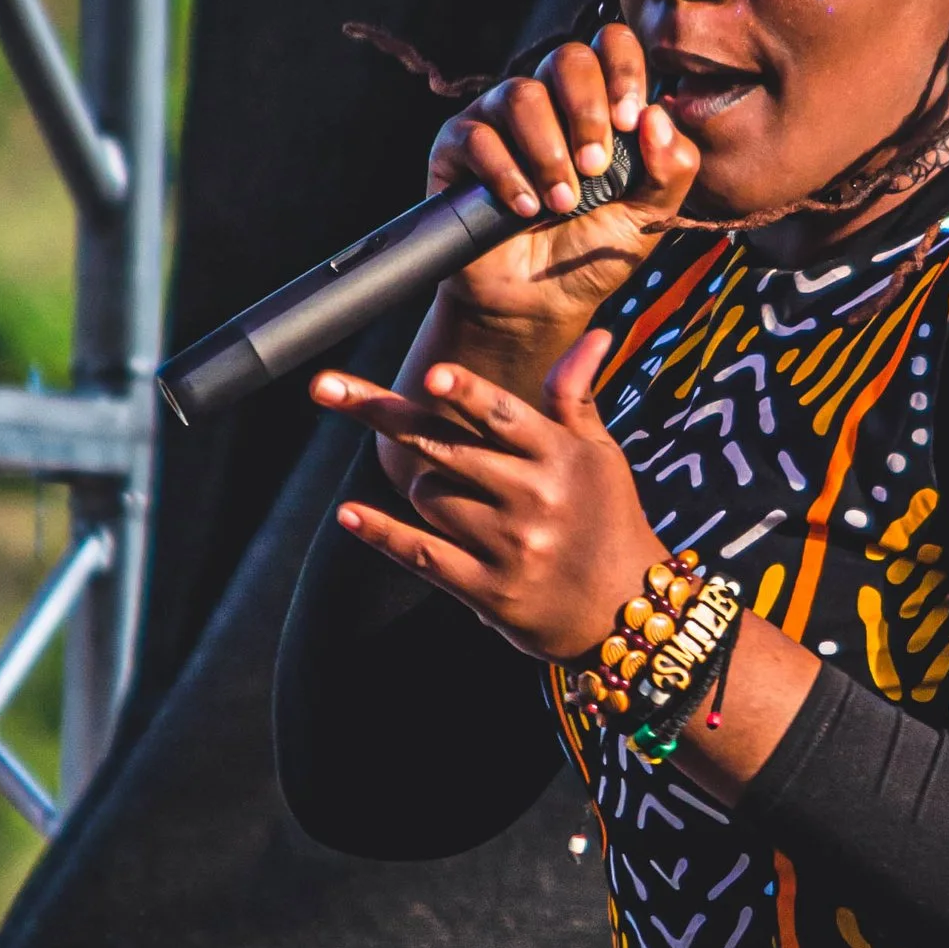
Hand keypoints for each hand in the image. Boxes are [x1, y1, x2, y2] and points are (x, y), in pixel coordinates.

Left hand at [312, 328, 659, 660]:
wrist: (625, 612)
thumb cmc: (608, 521)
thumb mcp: (600, 457)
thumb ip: (576, 398)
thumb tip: (596, 335)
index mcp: (561, 458)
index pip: (504, 416)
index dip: (466, 393)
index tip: (432, 374)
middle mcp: (535, 499)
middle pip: (443, 448)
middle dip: (380, 413)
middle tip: (323, 386)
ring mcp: (509, 547)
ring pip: (428, 497)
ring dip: (422, 488)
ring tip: (458, 500)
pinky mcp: (488, 591)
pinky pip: (420, 554)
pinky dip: (381, 533)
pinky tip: (348, 514)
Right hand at [427, 21, 699, 346]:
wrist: (537, 301)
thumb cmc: (592, 250)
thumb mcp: (648, 218)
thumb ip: (672, 170)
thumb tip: (658, 115)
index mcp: (598, 104)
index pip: (611, 46)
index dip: (623, 71)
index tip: (629, 121)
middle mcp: (549, 99)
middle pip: (567, 58)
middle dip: (587, 112)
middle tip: (596, 169)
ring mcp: (500, 118)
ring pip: (522, 95)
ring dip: (549, 153)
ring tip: (561, 203)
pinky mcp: (458, 145)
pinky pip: (479, 136)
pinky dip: (507, 175)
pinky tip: (524, 209)